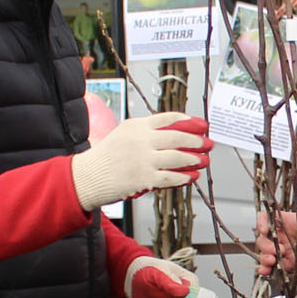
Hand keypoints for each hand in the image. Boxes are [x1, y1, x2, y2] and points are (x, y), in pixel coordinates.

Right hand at [72, 112, 210, 211]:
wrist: (88, 176)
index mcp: (137, 126)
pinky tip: (192, 176)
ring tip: (203, 160)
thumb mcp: (123, 134)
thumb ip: (146, 131)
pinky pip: (171, 177)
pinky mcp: (144, 179)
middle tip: (207, 143)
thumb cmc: (106, 156)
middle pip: (178, 137)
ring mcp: (143, 160)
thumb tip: (174, 132)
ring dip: (194, 159)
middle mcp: (141, 140)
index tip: (201, 125)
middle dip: (197, 141)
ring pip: (178, 157)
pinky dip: (184, 177)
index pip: (168, 118)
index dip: (189, 121)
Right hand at [255, 210, 296, 271]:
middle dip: (265, 245)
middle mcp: (285, 235)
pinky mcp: (291, 262)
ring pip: (267, 253)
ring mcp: (287, 249)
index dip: (263, 222)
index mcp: (291, 221)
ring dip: (265, 258)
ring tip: (272, 262)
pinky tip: (267, 272)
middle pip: (265, 238)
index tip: (264, 230)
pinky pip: (276, 267)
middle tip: (274, 252)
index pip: (270, 217)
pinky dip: (269, 270)